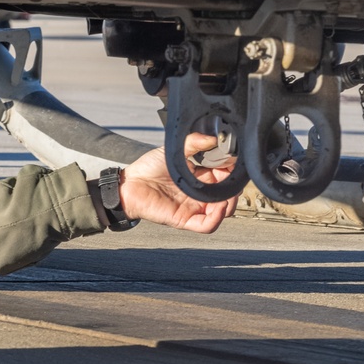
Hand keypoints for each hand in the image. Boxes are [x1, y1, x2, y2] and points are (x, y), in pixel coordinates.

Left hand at [119, 133, 238, 232]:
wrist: (128, 183)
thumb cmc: (148, 169)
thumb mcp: (174, 150)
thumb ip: (194, 142)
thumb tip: (213, 138)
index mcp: (200, 177)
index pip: (225, 176)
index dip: (232, 170)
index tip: (234, 161)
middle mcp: (199, 194)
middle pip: (228, 196)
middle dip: (235, 187)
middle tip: (232, 177)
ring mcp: (193, 208)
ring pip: (223, 212)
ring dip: (230, 203)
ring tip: (227, 192)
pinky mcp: (185, 220)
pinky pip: (207, 225)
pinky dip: (217, 218)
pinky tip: (220, 206)